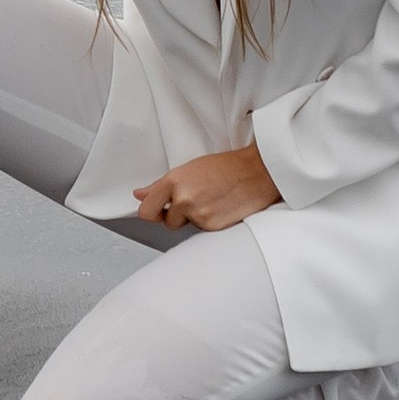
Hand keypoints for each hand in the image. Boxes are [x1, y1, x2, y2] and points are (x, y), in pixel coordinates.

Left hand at [133, 143, 279, 234]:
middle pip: (167, 222)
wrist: (258, 172)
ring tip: (211, 201)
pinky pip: (202, 232)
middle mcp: (183, 198)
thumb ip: (161, 185)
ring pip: (186, 227)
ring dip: (195, 219)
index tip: (158, 210)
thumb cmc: (228, 167)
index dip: (152, 212)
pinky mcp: (212, 227)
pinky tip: (221, 208)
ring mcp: (197, 214)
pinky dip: (210, 223)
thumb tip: (140, 194)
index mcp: (174, 180)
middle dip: (177, 216)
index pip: (146, 210)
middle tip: (196, 200)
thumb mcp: (190, 169)